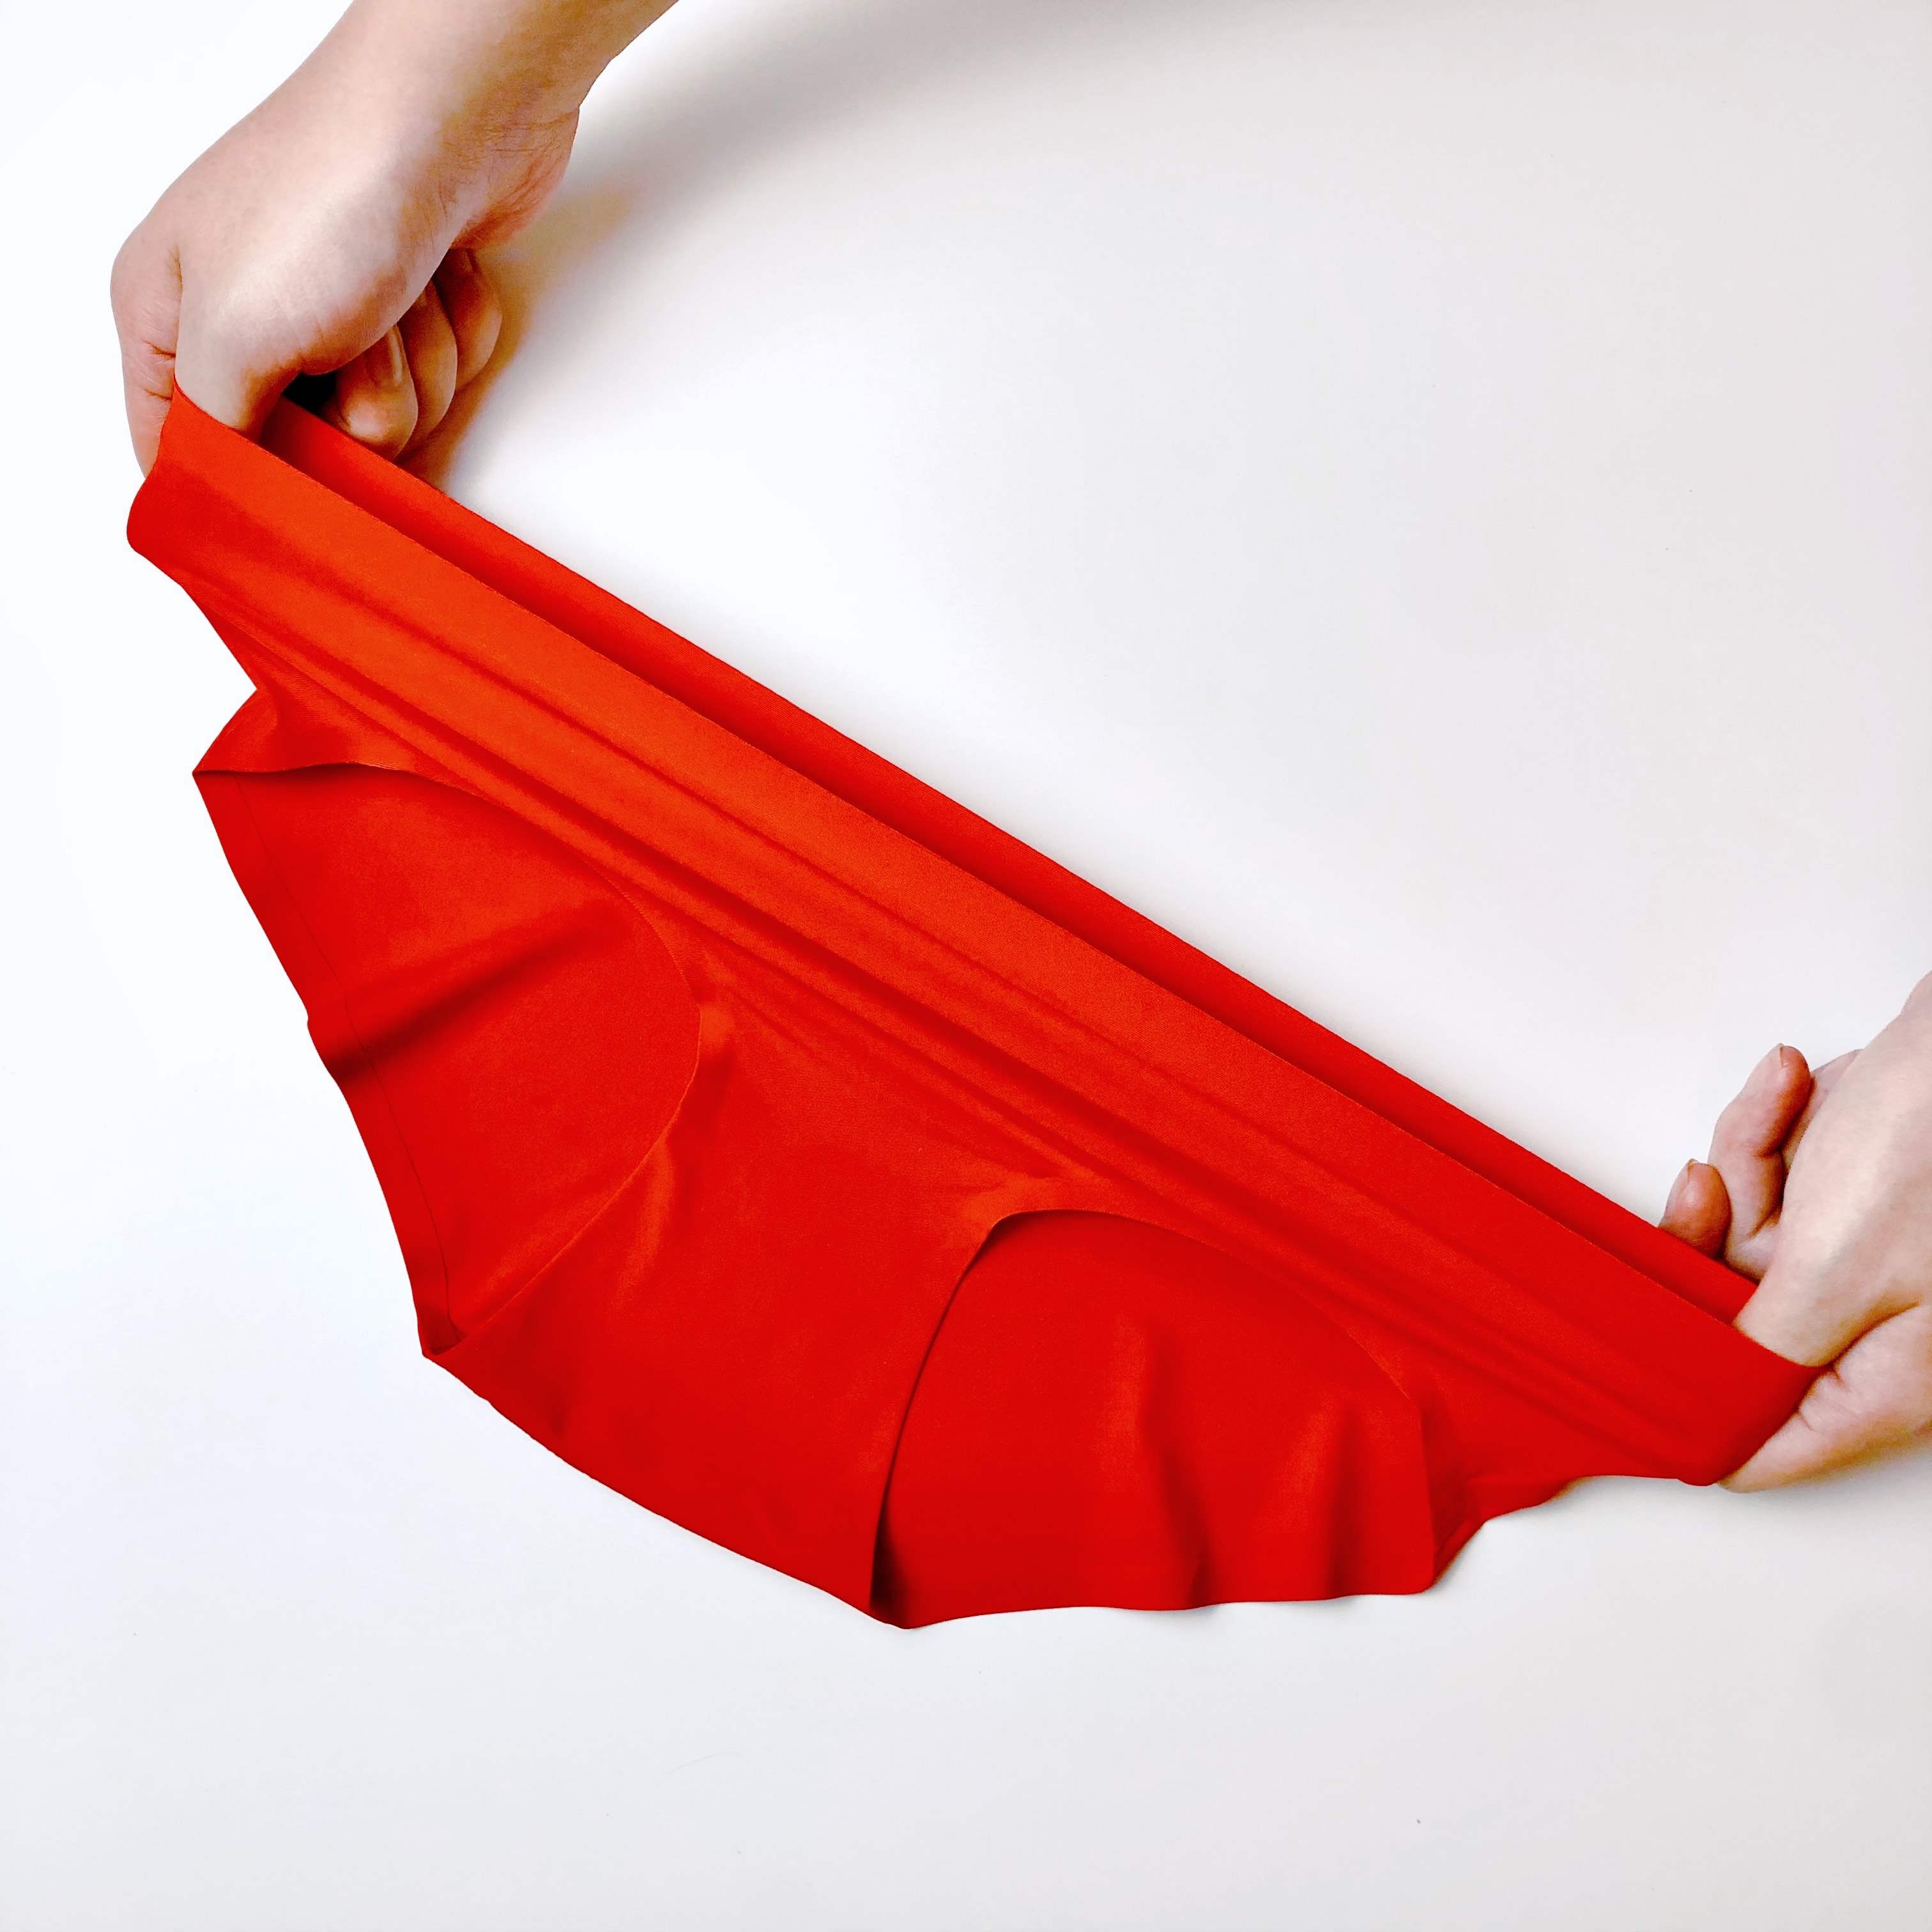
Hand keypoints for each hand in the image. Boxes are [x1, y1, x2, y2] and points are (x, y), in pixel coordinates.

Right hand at [111, 0, 670, 469]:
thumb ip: (216, 430)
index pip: (182, 449)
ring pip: (393, 421)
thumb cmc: (329, 196)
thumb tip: (231, 494)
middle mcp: (248, 315)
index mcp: (169, 315)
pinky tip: (437, 275)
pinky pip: (445, 374)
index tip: (287, 504)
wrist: (455, 114)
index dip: (238, 491)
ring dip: (415, 364)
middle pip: (308, 453)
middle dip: (354, 410)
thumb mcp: (231, 331)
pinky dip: (454, 333)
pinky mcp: (414, 303)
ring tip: (398, 290)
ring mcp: (337, 310)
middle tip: (351, 341)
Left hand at [1660, 974, 1931, 1486]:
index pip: (1772, 1447)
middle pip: (1745, 1323)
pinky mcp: (1877, 1199)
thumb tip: (1713, 1399)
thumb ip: (1765, 1346)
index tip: (1624, 1367)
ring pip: (1757, 1237)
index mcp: (1890, 1381)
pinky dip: (1780, 1127)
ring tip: (1786, 1096)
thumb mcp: (1833, 1267)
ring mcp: (1885, 1264)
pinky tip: (1799, 1080)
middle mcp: (1892, 1334)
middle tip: (1711, 1181)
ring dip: (1752, 1159)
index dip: (1695, 1414)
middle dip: (1718, 1237)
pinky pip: (1790, 1181)